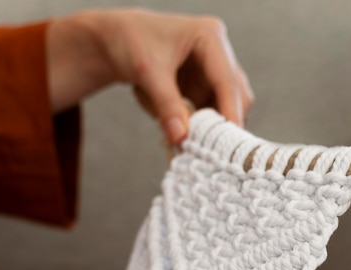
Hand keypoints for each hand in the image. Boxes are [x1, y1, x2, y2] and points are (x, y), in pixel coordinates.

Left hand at [47, 8, 253, 142]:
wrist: (114, 42)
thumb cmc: (130, 43)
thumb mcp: (148, 72)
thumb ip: (167, 105)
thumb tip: (181, 138)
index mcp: (210, 37)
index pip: (227, 80)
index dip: (230, 111)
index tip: (230, 140)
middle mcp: (217, 55)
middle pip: (236, 95)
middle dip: (225, 123)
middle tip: (214, 151)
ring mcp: (211, 74)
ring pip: (225, 108)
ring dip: (213, 129)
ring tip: (197, 148)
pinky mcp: (202, 89)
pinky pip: (209, 115)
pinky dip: (201, 129)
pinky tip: (187, 140)